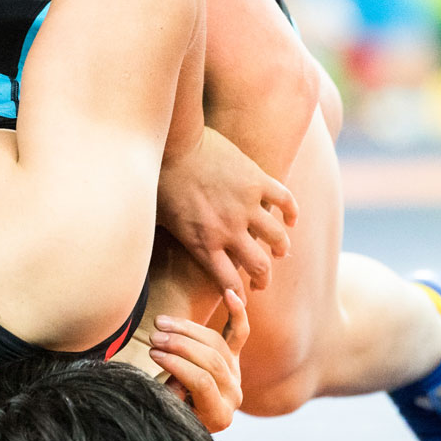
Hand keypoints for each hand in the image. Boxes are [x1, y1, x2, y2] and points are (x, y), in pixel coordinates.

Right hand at [149, 289, 248, 432]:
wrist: (182, 415)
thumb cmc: (168, 412)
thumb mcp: (167, 410)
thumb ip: (171, 397)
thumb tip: (172, 378)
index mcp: (219, 414)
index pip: (202, 381)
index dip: (177, 365)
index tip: (153, 354)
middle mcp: (233, 393)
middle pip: (212, 359)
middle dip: (180, 345)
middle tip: (154, 337)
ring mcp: (235, 373)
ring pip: (216, 342)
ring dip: (186, 329)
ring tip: (160, 323)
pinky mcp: (233, 357)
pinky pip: (238, 332)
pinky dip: (236, 311)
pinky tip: (229, 293)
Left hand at [156, 127, 296, 296]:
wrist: (173, 144)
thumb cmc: (158, 181)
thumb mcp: (158, 220)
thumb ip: (169, 238)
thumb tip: (149, 252)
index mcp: (203, 244)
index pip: (228, 282)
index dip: (238, 294)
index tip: (243, 295)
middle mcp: (229, 231)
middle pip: (259, 267)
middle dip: (263, 278)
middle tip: (262, 279)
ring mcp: (246, 207)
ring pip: (277, 238)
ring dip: (281, 247)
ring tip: (280, 250)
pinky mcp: (258, 182)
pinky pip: (284, 201)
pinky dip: (291, 212)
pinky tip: (290, 218)